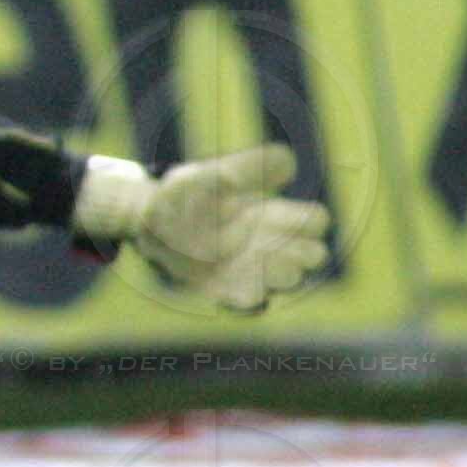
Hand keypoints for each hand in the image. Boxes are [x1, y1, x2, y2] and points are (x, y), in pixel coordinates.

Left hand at [73, 145, 331, 311]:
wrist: (149, 224)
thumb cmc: (184, 195)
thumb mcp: (205, 175)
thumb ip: (242, 168)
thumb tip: (288, 161)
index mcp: (270, 213)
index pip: (316, 220)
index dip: (307, 219)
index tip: (276, 212)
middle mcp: (268, 244)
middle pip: (314, 255)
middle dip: (301, 251)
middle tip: (270, 243)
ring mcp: (250, 269)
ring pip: (287, 281)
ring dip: (276, 273)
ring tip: (256, 261)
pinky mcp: (226, 289)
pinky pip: (250, 305)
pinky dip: (246, 298)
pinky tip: (230, 289)